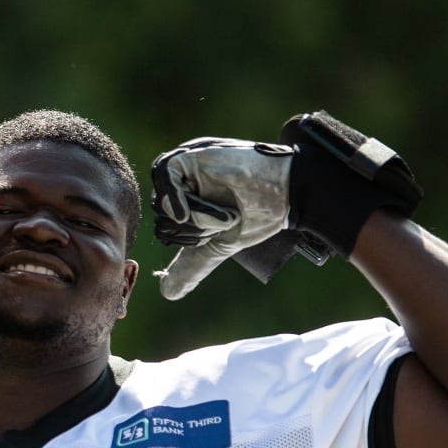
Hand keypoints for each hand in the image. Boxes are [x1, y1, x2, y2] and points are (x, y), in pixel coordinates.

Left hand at [150, 139, 294, 299]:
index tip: (218, 234)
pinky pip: (168, 182)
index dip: (191, 238)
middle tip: (226, 222)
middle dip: (195, 230)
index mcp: (184, 199)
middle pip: (161, 218)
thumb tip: (167, 293)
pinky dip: (187, 204)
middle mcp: (180, 181)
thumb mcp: (218, 245)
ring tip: (228, 212)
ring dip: (200, 218)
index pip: (166, 227)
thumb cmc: (258, 216)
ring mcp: (184, 167)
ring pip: (164, 205)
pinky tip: (211, 208)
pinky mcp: (189, 155)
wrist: (286, 193)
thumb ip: (192, 263)